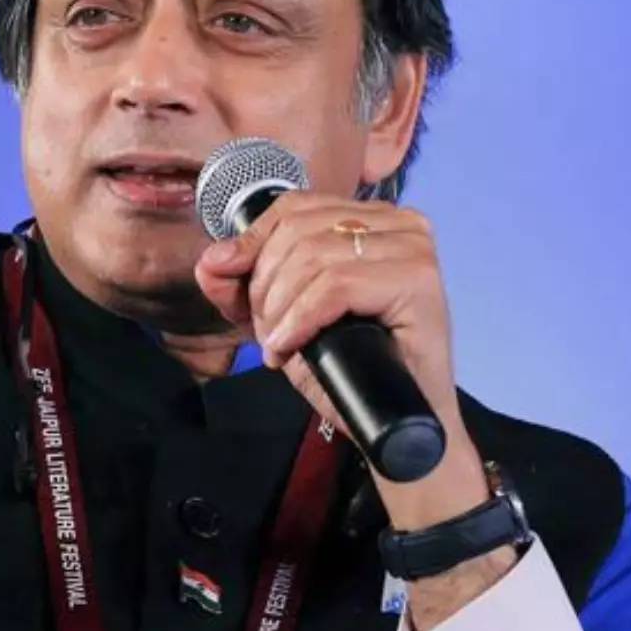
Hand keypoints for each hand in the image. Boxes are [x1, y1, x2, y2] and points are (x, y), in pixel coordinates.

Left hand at [194, 191, 518, 630]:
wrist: (394, 424)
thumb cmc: (345, 366)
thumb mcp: (279, 315)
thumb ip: (239, 285)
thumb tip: (211, 259)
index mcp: (370, 217)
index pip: (292, 207)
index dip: (252, 246)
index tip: (236, 291)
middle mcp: (399, 222)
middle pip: (298, 231)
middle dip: (265, 285)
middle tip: (268, 332)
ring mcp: (414, 248)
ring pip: (313, 258)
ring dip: (280, 308)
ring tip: (281, 344)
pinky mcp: (419, 281)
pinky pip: (335, 286)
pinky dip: (300, 319)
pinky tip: (289, 346)